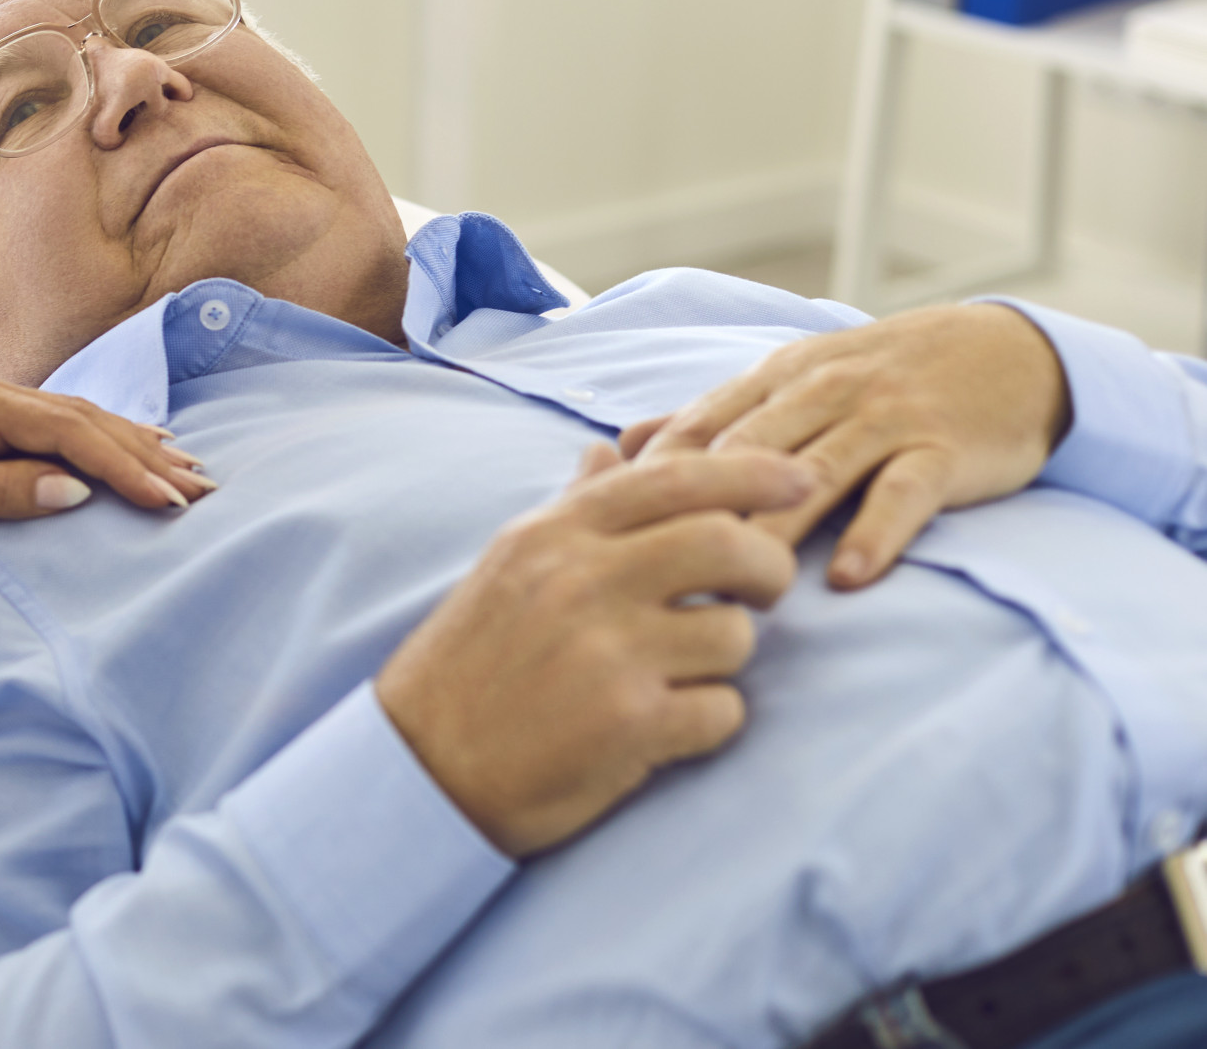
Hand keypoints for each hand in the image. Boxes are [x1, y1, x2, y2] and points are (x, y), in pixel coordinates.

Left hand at [0, 371, 217, 537]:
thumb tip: (73, 492)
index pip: (70, 435)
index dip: (123, 467)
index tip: (166, 500)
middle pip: (87, 420)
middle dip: (147, 455)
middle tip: (202, 488)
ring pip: (82, 418)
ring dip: (136, 443)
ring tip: (187, 467)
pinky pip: (65, 422)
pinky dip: (108, 436)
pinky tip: (138, 444)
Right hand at [374, 444, 805, 855]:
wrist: (421, 768)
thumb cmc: (469, 666)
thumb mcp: (508, 569)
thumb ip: (572, 509)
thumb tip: (608, 451)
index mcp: (552, 536)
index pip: (672, 479)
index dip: (751, 473)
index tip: (798, 480)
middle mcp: (579, 581)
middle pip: (727, 544)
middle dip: (769, 567)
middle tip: (765, 591)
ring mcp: (606, 651)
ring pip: (734, 634)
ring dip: (725, 658)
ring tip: (679, 674)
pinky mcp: (629, 724)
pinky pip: (724, 711)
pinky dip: (709, 722)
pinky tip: (665, 729)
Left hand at [618, 304, 1068, 589]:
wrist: (1010, 352)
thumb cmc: (887, 377)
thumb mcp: (796, 381)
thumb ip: (715, 415)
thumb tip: (625, 444)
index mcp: (777, 379)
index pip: (699, 428)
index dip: (651, 478)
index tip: (605, 531)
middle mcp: (822, 392)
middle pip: (745, 454)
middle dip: (697, 509)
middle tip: (655, 573)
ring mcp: (883, 419)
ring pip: (813, 474)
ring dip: (774, 529)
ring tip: (739, 587)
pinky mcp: (942, 449)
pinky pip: (903, 493)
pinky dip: (876, 534)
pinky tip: (849, 579)